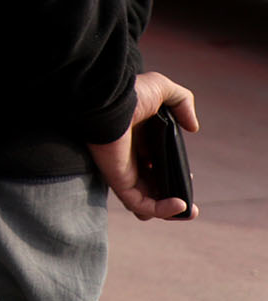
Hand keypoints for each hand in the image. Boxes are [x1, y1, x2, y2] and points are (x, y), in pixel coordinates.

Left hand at [88, 71, 199, 220]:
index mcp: (138, 142)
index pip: (154, 167)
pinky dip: (161, 210)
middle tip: (187, 197)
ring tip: (187, 209)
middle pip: (151, 189)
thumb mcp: (162, 89)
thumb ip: (181, 102)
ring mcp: (124, 172)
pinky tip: (180, 205)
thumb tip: (193, 128)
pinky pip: (140, 205)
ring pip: (146, 203)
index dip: (172, 175)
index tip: (188, 175)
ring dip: (168, 210)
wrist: (107, 100)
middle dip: (172, 196)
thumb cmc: (129, 94)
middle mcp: (129, 159)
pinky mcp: (118, 181)